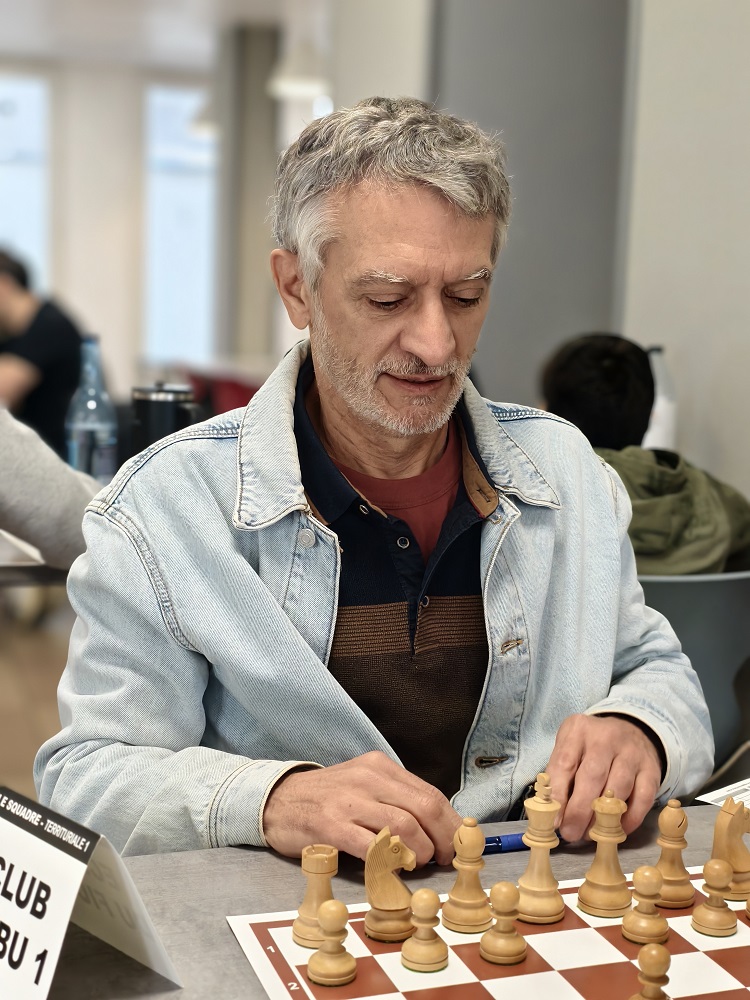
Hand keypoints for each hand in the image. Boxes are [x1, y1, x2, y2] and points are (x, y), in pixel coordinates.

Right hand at [262, 751, 460, 865]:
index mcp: (380, 767)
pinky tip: (391, 870)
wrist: (277, 800)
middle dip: (442, 840)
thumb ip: (396, 800)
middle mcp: (368, 778)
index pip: (430, 794)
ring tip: (415, 864)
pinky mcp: (331, 826)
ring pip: (404, 827)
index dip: (450, 824)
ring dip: (419, 853)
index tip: (456, 845)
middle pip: (424, 809)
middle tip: (442, 860)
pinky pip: (372, 847)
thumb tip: (436, 828)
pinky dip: (389, 863)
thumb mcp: (364, 785)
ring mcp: (349, 801)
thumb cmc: (327, 798)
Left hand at [545, 714, 661, 842]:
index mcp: (579, 731)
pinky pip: (642, 799)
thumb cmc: (591, 746)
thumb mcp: (570, 748)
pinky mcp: (651, 770)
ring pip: (617, 789)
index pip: (564, 763)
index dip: (558, 795)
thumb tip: (556, 816)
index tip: (554, 820)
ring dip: (603, 819)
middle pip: (592, 777)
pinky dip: (629, 819)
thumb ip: (560, 775)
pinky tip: (616, 829)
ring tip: (591, 834)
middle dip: (579, 811)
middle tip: (571, 833)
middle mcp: (606, 738)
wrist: (632, 731)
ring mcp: (632, 753)